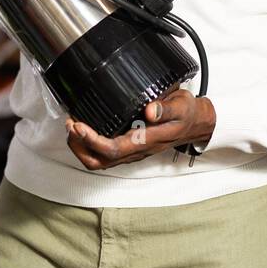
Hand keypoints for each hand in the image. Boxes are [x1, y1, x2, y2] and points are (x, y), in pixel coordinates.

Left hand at [65, 90, 215, 169]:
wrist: (196, 123)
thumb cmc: (187, 114)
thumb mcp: (181, 106)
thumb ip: (166, 108)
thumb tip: (150, 111)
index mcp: (145, 141)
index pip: (112, 149)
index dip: (91, 140)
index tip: (78, 125)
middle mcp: (135, 151)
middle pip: (99, 161)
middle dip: (79, 146)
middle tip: (71, 125)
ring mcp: (131, 152)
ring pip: (99, 161)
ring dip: (81, 147)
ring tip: (73, 127)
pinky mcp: (129, 148)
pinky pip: (104, 155)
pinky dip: (89, 145)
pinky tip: (86, 129)